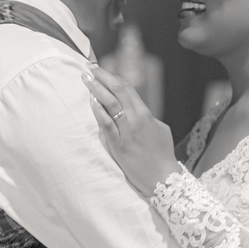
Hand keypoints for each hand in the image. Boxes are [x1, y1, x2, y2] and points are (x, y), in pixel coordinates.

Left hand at [84, 67, 180, 194]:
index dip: (112, 77)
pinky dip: (99, 112)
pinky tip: (91, 102)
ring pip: (111, 104)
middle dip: (102, 77)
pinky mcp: (119, 146)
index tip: (101, 70)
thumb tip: (136, 109)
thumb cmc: (163, 155)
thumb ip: (147, 117)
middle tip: (88, 68)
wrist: (163, 178)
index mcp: (146, 114)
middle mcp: (137, 119)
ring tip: (85, 79)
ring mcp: (128, 132)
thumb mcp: (160, 130)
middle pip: (118, 91)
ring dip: (96, 89)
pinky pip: (107, 125)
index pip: (128, 89)